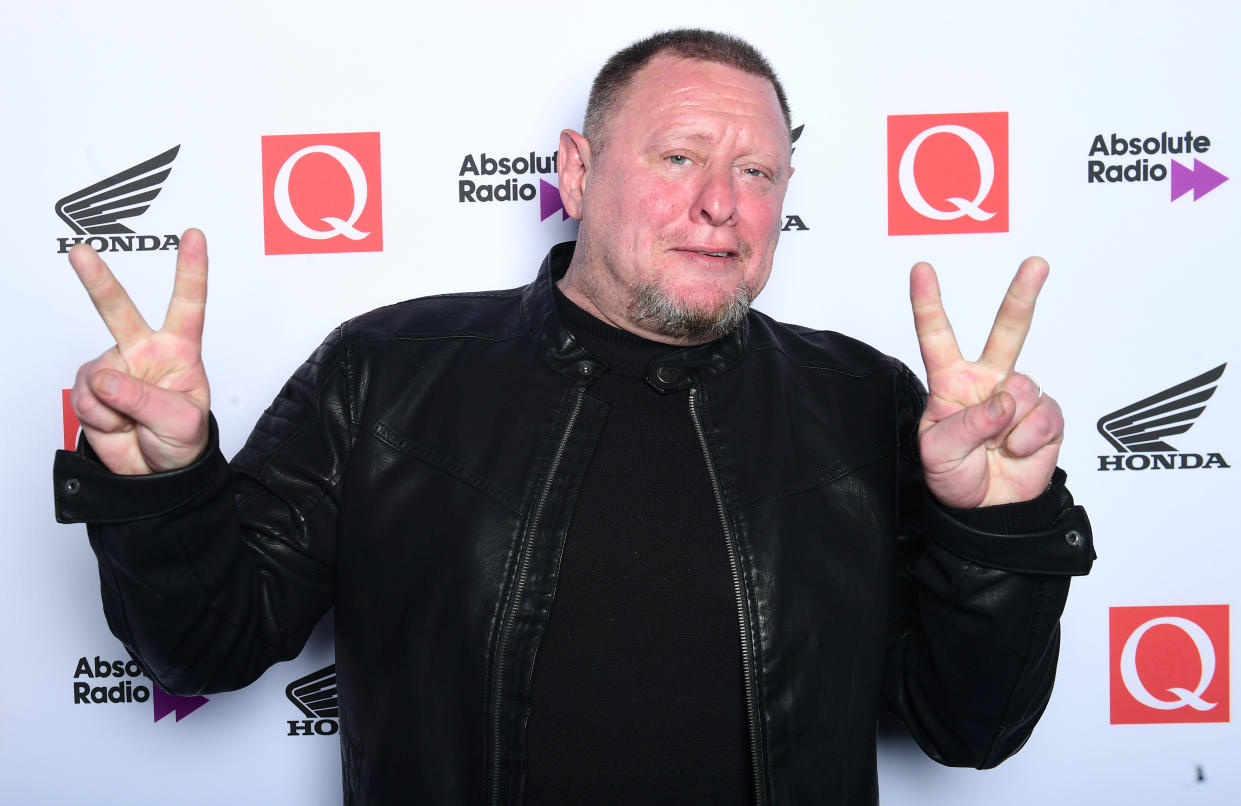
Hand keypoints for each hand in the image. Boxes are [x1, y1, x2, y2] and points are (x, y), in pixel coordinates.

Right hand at [67, 228, 210, 474]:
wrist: (156, 473)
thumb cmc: (183, 440)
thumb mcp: (181, 421)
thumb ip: (145, 398)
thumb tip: (105, 377)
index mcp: (180, 351)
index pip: (188, 305)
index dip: (191, 270)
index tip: (194, 236)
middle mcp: (144, 351)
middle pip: (119, 310)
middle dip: (97, 280)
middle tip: (80, 253)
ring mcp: (115, 368)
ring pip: (98, 372)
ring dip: (112, 403)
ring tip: (132, 420)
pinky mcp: (92, 388)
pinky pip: (84, 396)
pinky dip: (96, 414)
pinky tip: (115, 422)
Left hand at [910, 257, 1062, 508]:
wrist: (988, 511)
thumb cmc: (953, 476)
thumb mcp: (939, 452)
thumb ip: (967, 424)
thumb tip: (1005, 401)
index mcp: (951, 382)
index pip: (937, 336)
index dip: (928, 303)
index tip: (921, 270)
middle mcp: (987, 382)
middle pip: (1007, 331)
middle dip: (1023, 295)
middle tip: (1037, 264)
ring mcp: (1019, 397)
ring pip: (1024, 387)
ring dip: (1009, 422)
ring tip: (997, 445)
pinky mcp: (1047, 417)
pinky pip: (1045, 416)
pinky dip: (1029, 439)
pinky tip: (1016, 451)